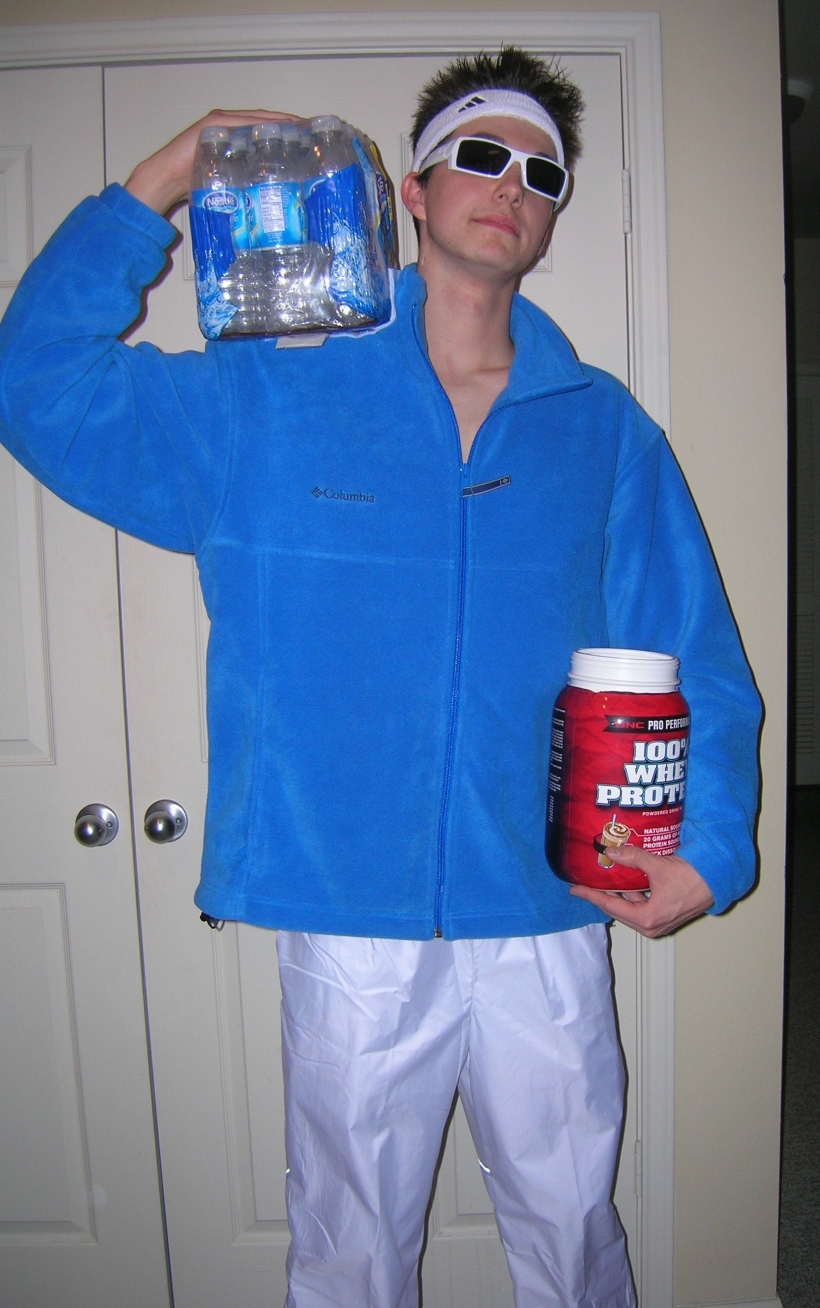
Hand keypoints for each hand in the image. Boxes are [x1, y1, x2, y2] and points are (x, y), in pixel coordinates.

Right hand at [124, 108, 303, 215]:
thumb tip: (276, 214)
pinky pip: (242, 123)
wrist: (165, 181)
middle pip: (271, 123)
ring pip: (260, 119)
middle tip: (316, 136)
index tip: (315, 145)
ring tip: (303, 130)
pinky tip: (278, 129)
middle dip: (294, 128)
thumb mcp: (231, 190)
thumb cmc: (195, 188)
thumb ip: (250, 190)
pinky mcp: (213, 125)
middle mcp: (234, 128)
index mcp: (239, 141)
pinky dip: (260, 124)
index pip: (272, 134)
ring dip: (282, 123)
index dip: (294, 136)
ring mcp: (224, 123)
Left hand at [569, 844, 714, 937]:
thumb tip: (610, 850)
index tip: (574, 889)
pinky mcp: (665, 917)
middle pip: (618, 910)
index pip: (610, 906)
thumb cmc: (692, 878)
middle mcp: (651, 927)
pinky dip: (631, 896)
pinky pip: (640, 908)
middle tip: (587, 882)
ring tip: (603, 880)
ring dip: (617, 896)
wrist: (717, 881)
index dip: (590, 896)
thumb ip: (632, 858)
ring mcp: (659, 924)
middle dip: (602, 896)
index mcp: (647, 919)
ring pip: (629, 909)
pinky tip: (624, 883)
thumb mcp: (658, 865)